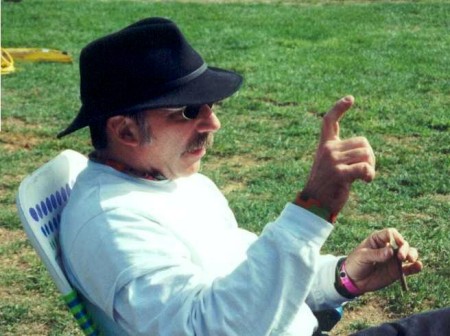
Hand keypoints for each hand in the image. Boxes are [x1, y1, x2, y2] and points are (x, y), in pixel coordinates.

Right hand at [301, 96, 374, 214]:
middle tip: (365, 170)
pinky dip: (369, 174)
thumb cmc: (326, 187)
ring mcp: (332, 160)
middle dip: (369, 156)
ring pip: (366, 155)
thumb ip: (343, 154)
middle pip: (363, 143)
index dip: (339, 108)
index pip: (329, 121)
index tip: (350, 98)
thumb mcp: (331, 165)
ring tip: (363, 178)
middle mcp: (328, 149)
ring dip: (371, 167)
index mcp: (325, 145)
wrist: (314, 205)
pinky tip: (366, 181)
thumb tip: (365, 151)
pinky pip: (364, 167)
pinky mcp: (339, 173)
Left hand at [345, 228, 422, 293]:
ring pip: (409, 254)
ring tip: (411, 260)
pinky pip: (409, 268)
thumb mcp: (362, 257)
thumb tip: (391, 252)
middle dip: (405, 248)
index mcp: (378, 240)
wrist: (354, 280)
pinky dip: (415, 267)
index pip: (391, 233)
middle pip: (402, 243)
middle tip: (401, 257)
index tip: (398, 243)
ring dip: (412, 255)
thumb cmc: (355, 264)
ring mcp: (394, 259)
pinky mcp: (397, 271)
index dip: (396, 237)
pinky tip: (418, 266)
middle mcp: (388, 248)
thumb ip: (376, 254)